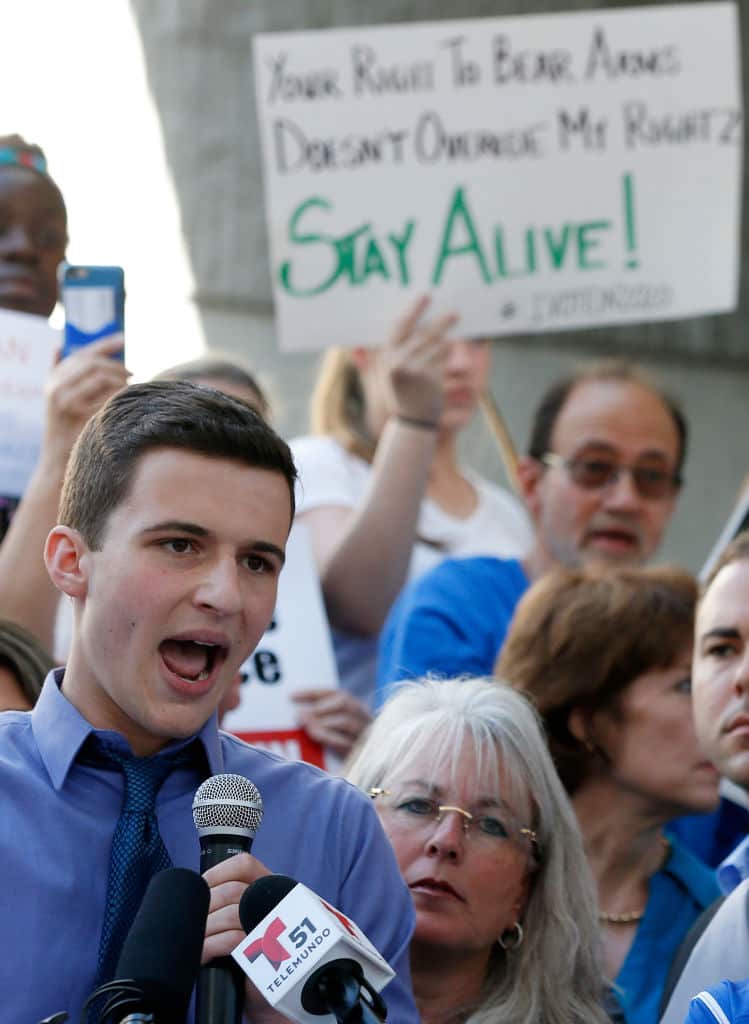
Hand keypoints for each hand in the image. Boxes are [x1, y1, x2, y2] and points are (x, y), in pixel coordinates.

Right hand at [40, 334, 128, 470]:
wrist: (56, 459)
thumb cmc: (65, 426)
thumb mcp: (57, 396)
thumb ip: (60, 373)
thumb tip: (59, 345)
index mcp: (54, 378)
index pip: (83, 353)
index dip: (105, 344)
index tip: (124, 338)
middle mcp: (56, 386)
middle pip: (94, 363)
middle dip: (117, 366)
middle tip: (133, 373)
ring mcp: (65, 401)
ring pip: (101, 377)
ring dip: (120, 380)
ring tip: (129, 388)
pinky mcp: (77, 415)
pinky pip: (105, 397)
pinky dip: (119, 396)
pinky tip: (126, 401)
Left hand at [202, 851, 270, 963]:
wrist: (269, 1000)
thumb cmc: (253, 961)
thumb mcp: (244, 924)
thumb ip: (231, 904)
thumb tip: (196, 891)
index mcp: (270, 891)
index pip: (244, 865)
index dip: (217, 873)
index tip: (200, 888)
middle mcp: (277, 904)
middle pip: (232, 890)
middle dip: (206, 907)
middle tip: (195, 926)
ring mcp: (276, 927)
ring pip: (232, 912)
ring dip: (206, 928)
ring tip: (198, 943)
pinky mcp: (269, 954)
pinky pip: (233, 939)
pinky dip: (212, 946)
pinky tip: (205, 955)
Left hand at [292, 688, 371, 758]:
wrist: (370, 783)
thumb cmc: (342, 756)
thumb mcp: (335, 735)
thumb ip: (321, 722)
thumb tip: (296, 716)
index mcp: (358, 711)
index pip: (336, 694)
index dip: (313, 693)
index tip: (291, 696)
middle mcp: (365, 719)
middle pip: (345, 704)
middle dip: (319, 707)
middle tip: (299, 715)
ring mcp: (367, 736)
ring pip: (347, 722)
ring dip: (323, 722)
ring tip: (306, 726)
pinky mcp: (364, 754)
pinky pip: (347, 743)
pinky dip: (329, 738)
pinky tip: (315, 736)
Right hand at [382, 294, 457, 425]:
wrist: (411, 422)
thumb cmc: (401, 396)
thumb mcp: (385, 376)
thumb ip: (382, 356)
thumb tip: (381, 337)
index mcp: (387, 357)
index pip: (400, 326)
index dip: (414, 310)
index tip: (426, 296)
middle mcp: (399, 362)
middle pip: (424, 334)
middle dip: (441, 323)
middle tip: (455, 313)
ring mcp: (414, 371)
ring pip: (437, 346)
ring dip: (447, 338)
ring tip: (454, 330)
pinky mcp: (429, 379)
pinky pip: (443, 359)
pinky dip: (448, 353)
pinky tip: (450, 349)